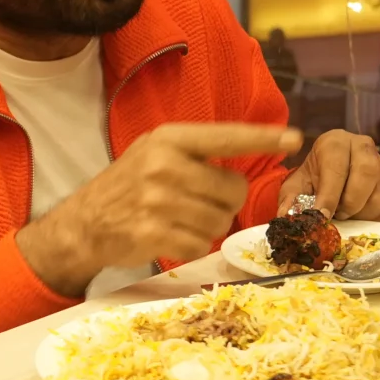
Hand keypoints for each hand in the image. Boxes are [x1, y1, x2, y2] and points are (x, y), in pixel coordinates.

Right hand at [18, 122, 301, 297]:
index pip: (225, 136)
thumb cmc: (127, 185)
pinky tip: (170, 235)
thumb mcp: (154, 154)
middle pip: (232, 188)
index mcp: (168, 139)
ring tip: (179, 219)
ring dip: (207, 225)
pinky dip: (192, 244)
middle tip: (198, 201)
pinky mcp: (153, 232)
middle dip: (224, 200)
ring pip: (219, 219)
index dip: (262, 138)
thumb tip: (246, 166)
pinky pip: (200, 242)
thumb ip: (195, 154)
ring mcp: (157, 200)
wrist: (84, 223)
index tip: (295, 138)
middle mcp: (163, 165)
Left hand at [277, 129, 379, 219]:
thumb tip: (285, 216)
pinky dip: (373, 219)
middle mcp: (363, 146)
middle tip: (338, 215)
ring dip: (362, 213)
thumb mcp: (296, 186)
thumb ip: (290, 199)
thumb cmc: (313, 178)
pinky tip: (359, 218)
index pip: (336, 167)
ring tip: (345, 215)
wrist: (331, 174)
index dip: (330, 195)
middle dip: (350, 202)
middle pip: (366, 174)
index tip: (322, 215)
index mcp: (335, 142)